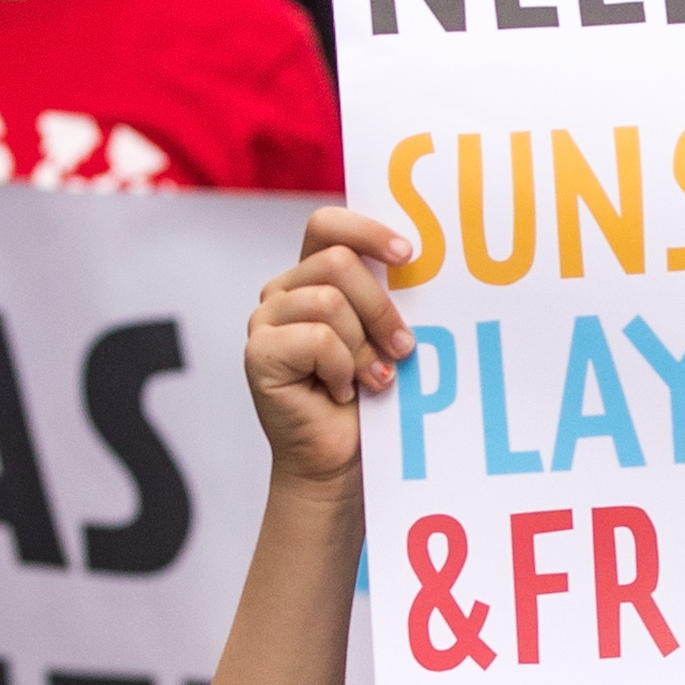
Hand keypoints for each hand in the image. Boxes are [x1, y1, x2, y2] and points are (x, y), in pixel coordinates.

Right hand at [246, 208, 415, 490]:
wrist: (341, 460)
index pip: (328, 224)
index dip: (367, 230)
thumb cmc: (369, 398)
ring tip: (374, 379)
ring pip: (330, 301)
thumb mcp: (387, 335)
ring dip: (364, 346)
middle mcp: (284, 290)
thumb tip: (426, 265)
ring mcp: (266, 320)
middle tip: (403, 347)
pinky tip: (340, 392)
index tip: (408, 255)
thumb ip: (391, 297)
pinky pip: (318, 339)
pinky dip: (342, 369)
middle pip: (338, 261)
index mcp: (313, 275)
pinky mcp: (258, 353)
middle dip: (381, 307)